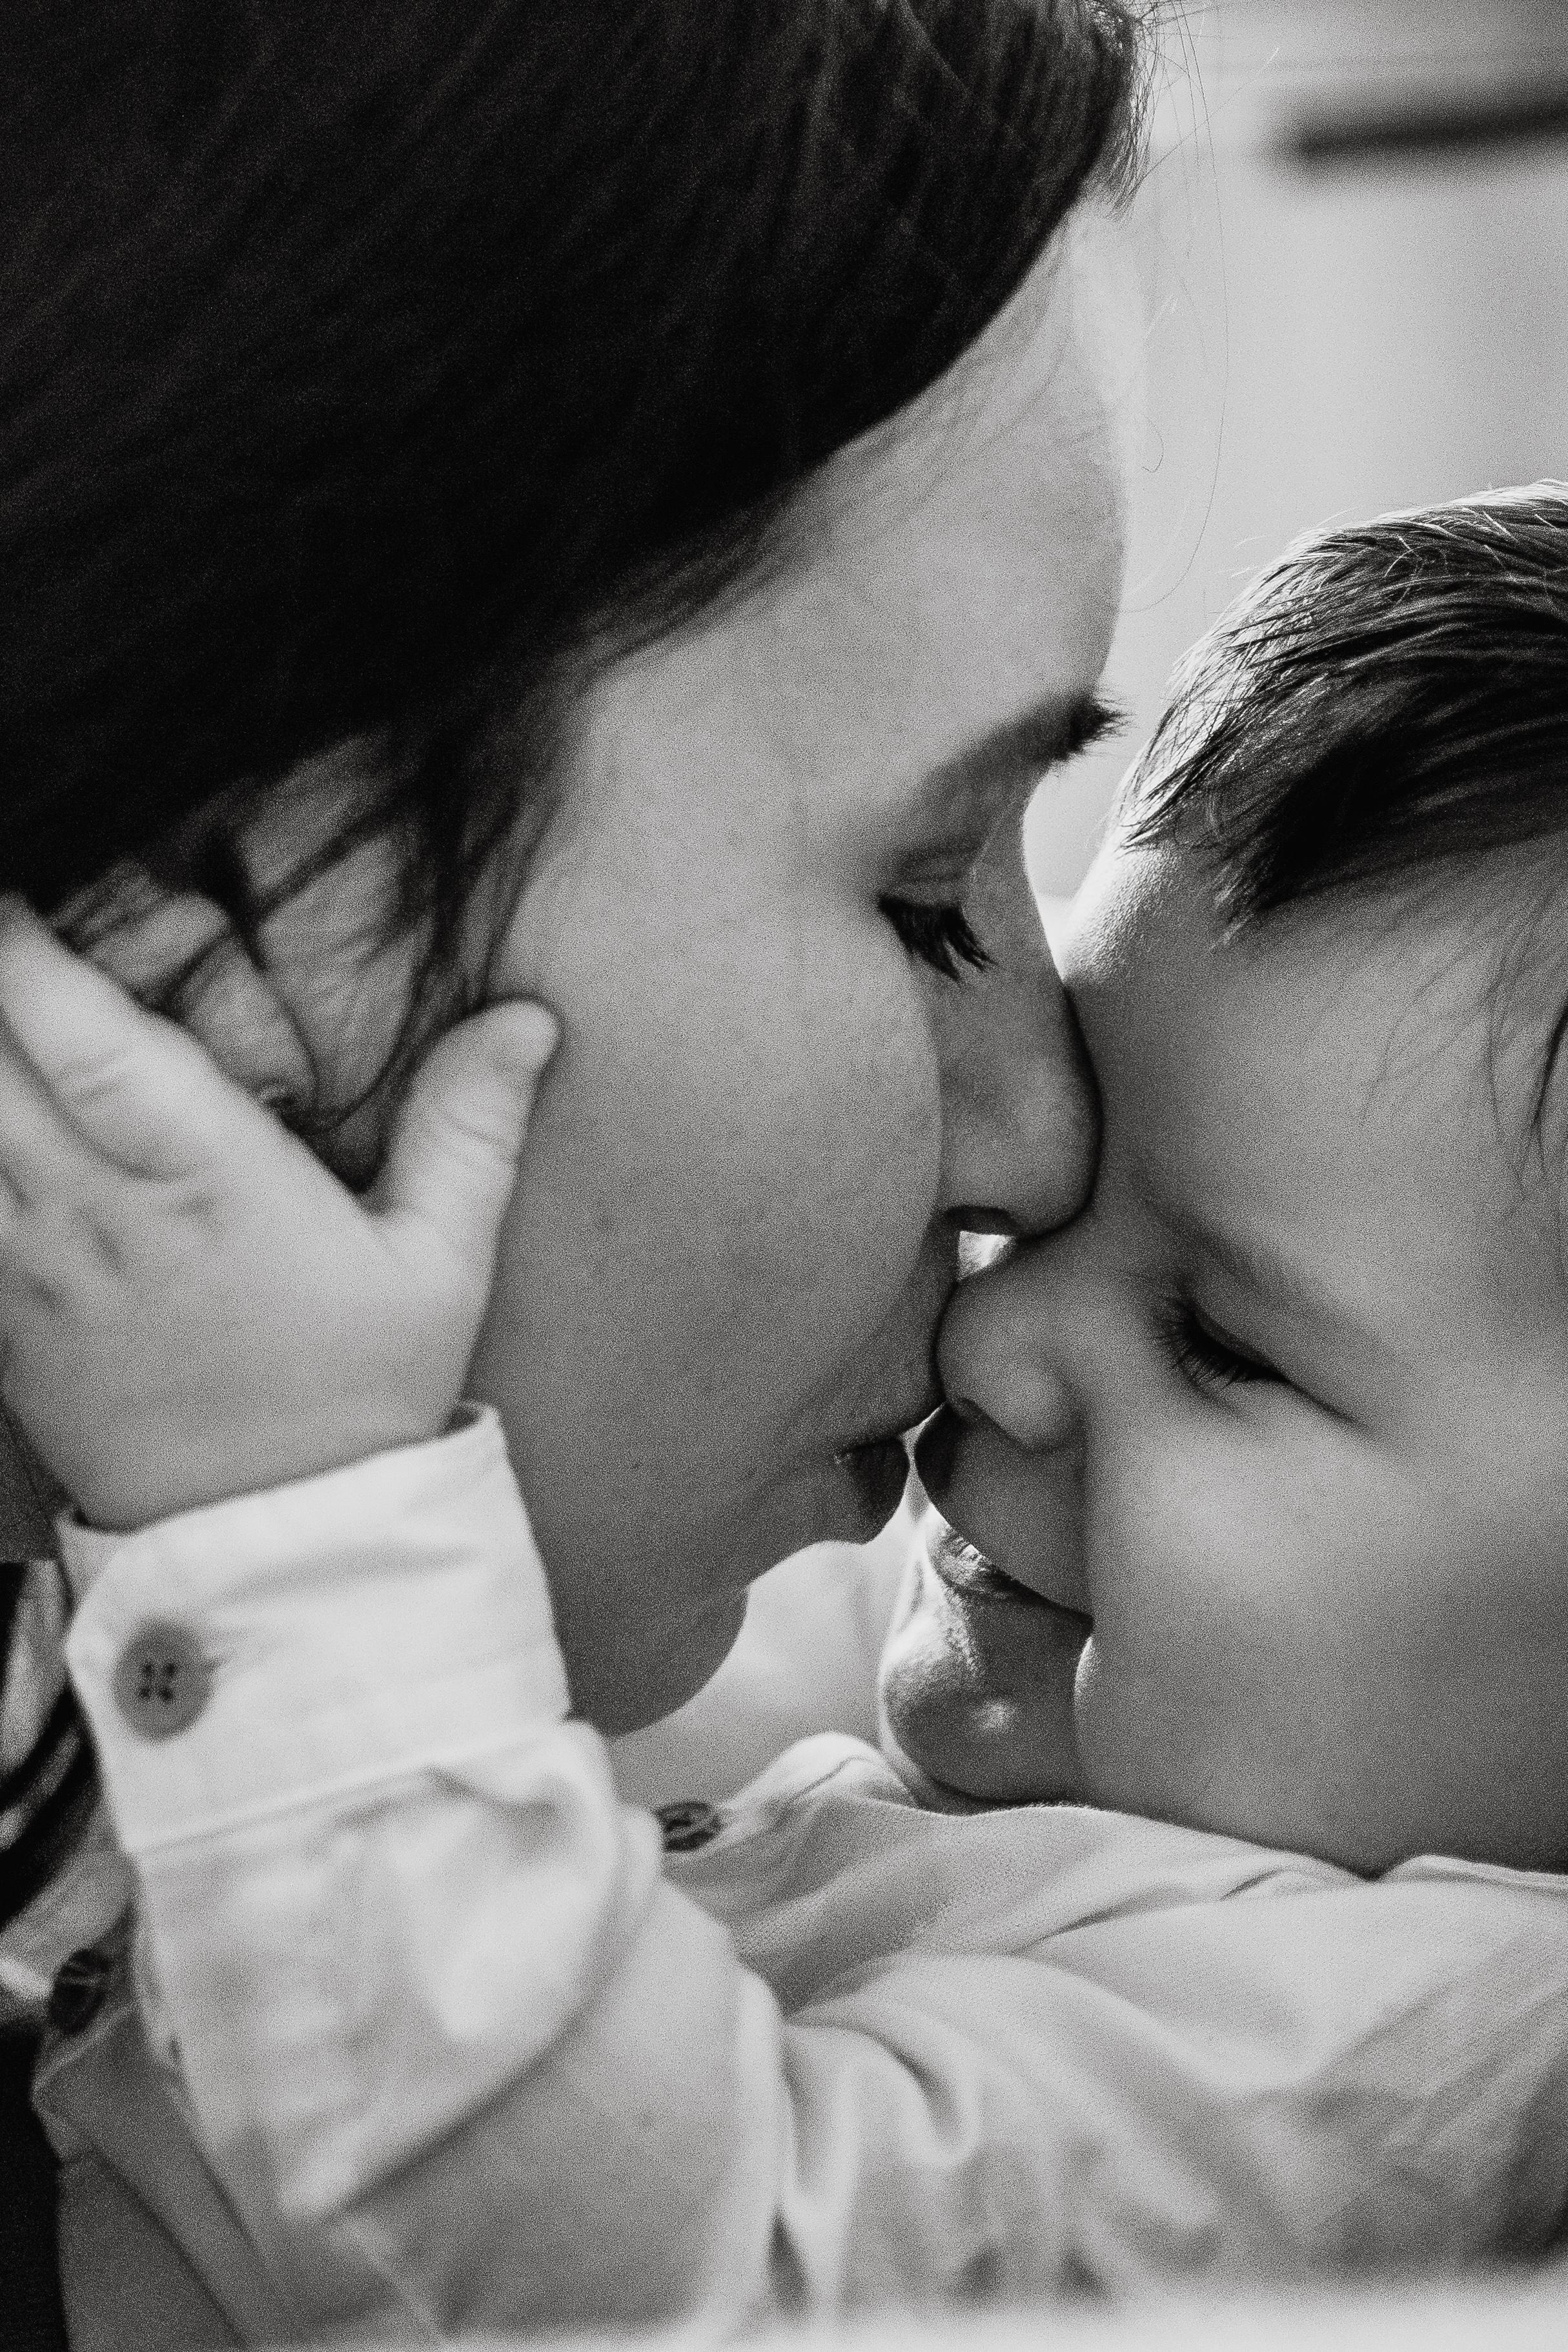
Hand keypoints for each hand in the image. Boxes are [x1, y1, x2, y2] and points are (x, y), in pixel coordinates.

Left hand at [0, 898, 556, 1528]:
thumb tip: (525, 1018)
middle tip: (13, 940)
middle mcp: (98, 1219)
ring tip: (8, 1019)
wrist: (278, 1550)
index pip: (85, 1040)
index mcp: (207, 1186)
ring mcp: (30, 1274)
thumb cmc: (359, 1394)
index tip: (25, 889)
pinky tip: (2, 1121)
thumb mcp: (440, 1266)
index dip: (29, 951)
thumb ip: (469, 1128)